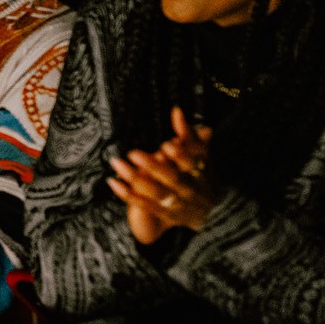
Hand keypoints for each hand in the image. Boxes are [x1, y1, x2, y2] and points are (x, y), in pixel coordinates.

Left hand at [111, 107, 222, 242]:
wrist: (212, 212)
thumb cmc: (202, 174)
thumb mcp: (200, 155)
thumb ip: (187, 133)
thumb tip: (176, 109)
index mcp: (200, 172)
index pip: (192, 163)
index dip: (180, 155)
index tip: (166, 145)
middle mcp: (189, 189)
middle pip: (171, 178)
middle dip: (152, 166)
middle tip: (132, 152)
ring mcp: (176, 203)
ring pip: (154, 192)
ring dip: (134, 178)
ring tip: (116, 162)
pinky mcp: (164, 213)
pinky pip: (142, 204)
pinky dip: (127, 194)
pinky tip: (112, 181)